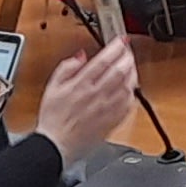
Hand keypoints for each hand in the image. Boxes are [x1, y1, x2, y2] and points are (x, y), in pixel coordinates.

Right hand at [30, 42, 139, 162]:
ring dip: (132, 73)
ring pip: (127, 86)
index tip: (120, 41)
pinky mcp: (112, 121)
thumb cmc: (53, 119)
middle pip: (119, 71)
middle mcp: (96, 95)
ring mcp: (106, 109)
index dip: (115, 48)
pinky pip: (128, 105)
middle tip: (128, 51)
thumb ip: (66, 68)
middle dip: (127, 57)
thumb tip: (81, 56)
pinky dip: (132, 94)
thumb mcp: (52, 87)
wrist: (56, 145)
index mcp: (81, 85)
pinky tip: (130, 88)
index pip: (103, 61)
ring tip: (131, 66)